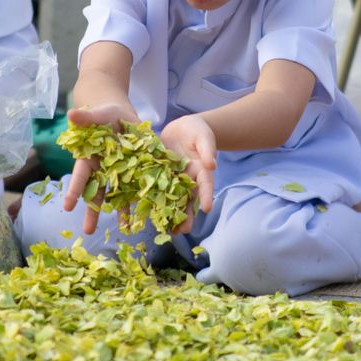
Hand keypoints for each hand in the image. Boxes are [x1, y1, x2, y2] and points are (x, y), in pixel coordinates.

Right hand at [63, 103, 139, 233]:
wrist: (122, 115)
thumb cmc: (105, 114)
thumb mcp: (98, 114)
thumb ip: (87, 117)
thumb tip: (71, 113)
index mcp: (89, 159)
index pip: (80, 176)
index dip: (74, 190)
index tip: (67, 207)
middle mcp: (103, 170)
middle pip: (97, 193)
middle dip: (93, 211)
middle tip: (88, 231)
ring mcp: (120, 173)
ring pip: (119, 195)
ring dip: (122, 212)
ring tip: (125, 231)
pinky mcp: (137, 171)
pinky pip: (139, 187)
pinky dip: (143, 199)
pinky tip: (148, 214)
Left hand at [160, 114, 216, 233]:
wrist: (181, 128)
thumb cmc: (197, 131)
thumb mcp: (204, 136)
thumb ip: (207, 149)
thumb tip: (212, 164)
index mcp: (201, 170)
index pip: (205, 184)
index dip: (206, 195)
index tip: (207, 208)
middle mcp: (187, 179)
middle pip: (188, 199)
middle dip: (187, 215)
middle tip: (184, 230)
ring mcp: (173, 179)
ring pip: (172, 199)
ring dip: (170, 214)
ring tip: (168, 231)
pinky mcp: (159, 176)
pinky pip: (155, 189)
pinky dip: (152, 201)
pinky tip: (147, 213)